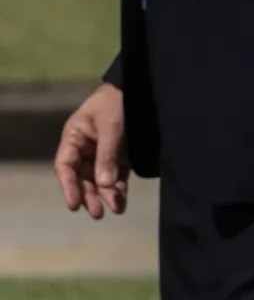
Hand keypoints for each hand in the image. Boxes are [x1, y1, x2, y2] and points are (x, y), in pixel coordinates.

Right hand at [54, 82, 128, 218]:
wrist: (141, 86)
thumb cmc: (118, 101)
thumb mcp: (111, 125)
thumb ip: (107, 154)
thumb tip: (105, 184)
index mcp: (74, 137)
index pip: (66, 166)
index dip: (69, 186)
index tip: (74, 204)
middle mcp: (86, 147)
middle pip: (83, 177)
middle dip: (90, 195)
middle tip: (97, 213)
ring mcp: (103, 152)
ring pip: (101, 179)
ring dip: (107, 194)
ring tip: (116, 209)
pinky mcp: (121, 155)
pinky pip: (117, 175)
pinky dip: (119, 187)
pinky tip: (122, 199)